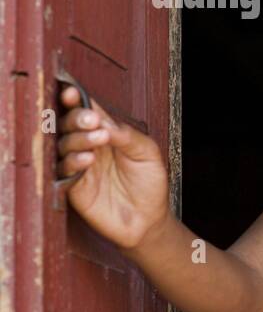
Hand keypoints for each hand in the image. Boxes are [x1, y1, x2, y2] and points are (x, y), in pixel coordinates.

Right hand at [56, 84, 170, 248]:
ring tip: (98, 140)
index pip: (86, 112)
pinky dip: (73, 162)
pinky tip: (87, 159)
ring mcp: (79, 166)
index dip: (76, 101)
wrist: (149, 218)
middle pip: (69, 125)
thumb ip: (128, 135)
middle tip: (92, 120)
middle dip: (77, 118)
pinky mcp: (73, 188)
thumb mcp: (148, 153)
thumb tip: (104, 123)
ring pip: (63, 145)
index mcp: (105, 133)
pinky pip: (63, 171)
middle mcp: (87, 146)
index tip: (72, 92)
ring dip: (78, 139)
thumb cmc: (149, 182)